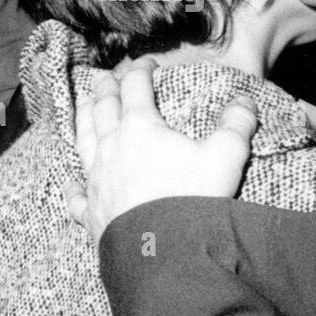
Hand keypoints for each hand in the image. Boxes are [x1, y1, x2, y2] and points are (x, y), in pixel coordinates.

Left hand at [67, 57, 257, 240]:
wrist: (165, 253)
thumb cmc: (193, 199)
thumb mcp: (226, 156)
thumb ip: (237, 124)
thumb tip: (244, 101)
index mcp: (139, 127)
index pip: (134, 86)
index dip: (140, 69)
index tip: (148, 63)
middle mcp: (111, 147)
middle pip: (102, 107)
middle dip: (105, 88)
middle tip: (106, 77)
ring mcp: (96, 180)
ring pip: (82, 140)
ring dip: (82, 118)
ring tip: (82, 105)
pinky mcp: (92, 212)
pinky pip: (77, 195)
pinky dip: (73, 185)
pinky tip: (70, 182)